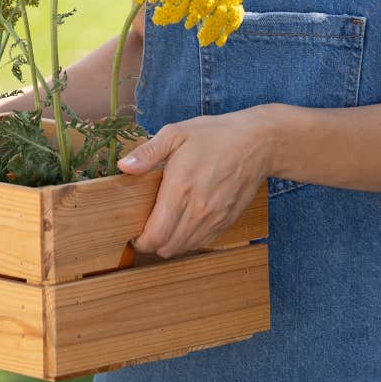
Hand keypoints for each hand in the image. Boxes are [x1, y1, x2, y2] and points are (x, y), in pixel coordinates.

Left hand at [119, 109, 276, 257]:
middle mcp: (198, 209)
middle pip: (168, 247)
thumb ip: (147, 152)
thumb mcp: (176, 133)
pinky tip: (184, 225)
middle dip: (152, 244)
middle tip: (146, 230)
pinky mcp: (227, 220)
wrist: (257, 144)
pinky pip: (203, 242)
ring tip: (164, 228)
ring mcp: (215, 218)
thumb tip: (123, 166)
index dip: (141, 240)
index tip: (134, 232)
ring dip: (171, 244)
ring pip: (185, 248)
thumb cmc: (214, 136)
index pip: (156, 235)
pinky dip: (189, 240)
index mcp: (180, 189)